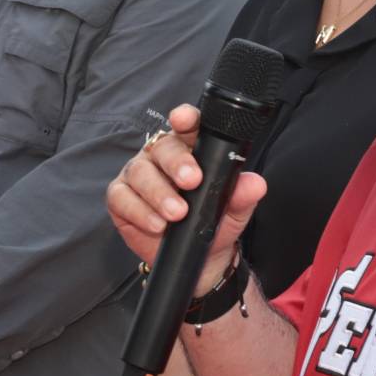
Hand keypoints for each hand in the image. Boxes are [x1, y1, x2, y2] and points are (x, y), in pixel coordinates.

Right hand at [106, 104, 265, 284]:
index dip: (185, 119)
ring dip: (158, 193)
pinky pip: (122, 198)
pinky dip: (139, 211)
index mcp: (189, 148)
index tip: (184, 120)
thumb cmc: (214, 223)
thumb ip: (242, 194)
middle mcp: (160, 156)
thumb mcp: (234, 210)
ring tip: (176, 214)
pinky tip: (156, 224)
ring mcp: (137, 175)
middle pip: (162, 148)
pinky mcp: (120, 198)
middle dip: (176, 163)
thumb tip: (255, 183)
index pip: (186, 127)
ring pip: (140, 173)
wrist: (200, 257)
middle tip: (192, 181)